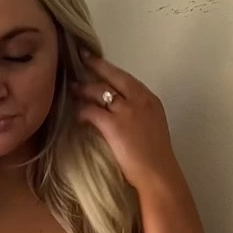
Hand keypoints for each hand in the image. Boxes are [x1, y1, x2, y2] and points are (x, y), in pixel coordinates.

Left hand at [70, 50, 179, 194]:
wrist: (158, 174)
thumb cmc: (156, 158)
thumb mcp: (151, 128)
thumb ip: (138, 116)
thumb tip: (118, 113)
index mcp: (151, 100)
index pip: (128, 79)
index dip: (111, 70)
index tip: (100, 62)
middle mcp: (140, 100)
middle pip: (114, 76)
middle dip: (96, 65)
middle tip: (82, 58)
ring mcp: (127, 111)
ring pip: (100, 91)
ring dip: (84, 89)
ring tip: (73, 89)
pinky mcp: (114, 125)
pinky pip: (92, 111)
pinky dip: (82, 111)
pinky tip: (78, 115)